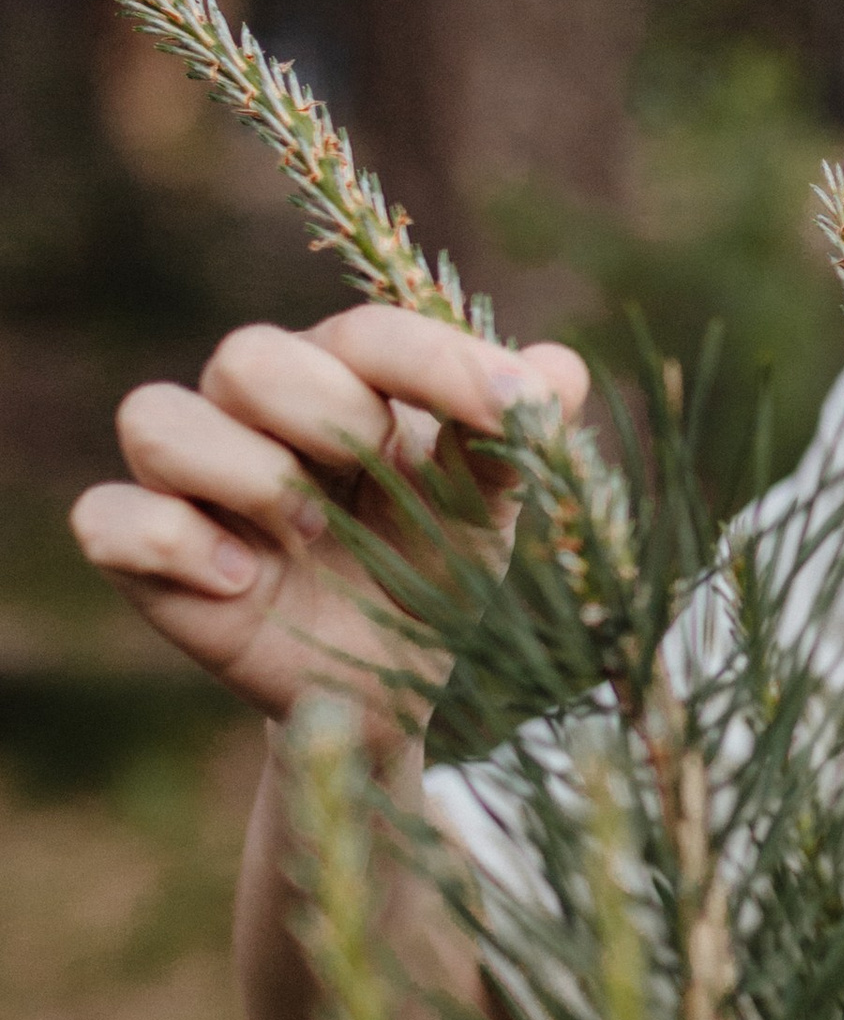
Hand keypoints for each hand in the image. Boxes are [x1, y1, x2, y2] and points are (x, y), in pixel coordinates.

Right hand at [72, 308, 589, 736]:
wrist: (398, 686)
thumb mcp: (491, 509)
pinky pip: (107, 517)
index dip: (438, 362)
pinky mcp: (146, 556)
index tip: (514, 410)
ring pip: (156, 418)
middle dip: (324, 415)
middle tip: (368, 482)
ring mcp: (190, 483)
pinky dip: (173, 543)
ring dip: (243, 473)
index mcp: (345, 379)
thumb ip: (517, 439)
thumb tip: (560, 371)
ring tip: (309, 535)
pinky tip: (245, 582)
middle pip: (248, 356)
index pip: (367, 333)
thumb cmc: (439, 568)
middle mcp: (254, 412)